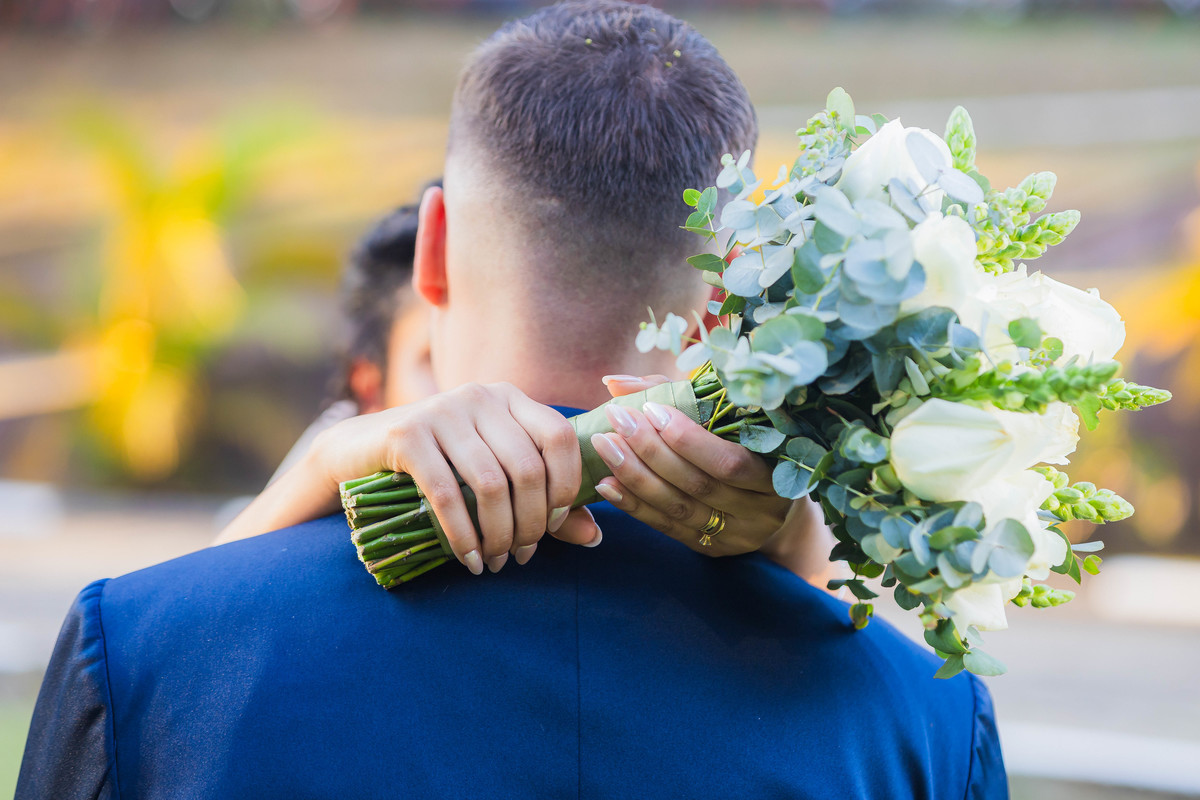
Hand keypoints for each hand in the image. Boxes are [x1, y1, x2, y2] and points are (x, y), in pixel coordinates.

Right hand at [311, 382, 600, 574]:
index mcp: (509, 398)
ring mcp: (442, 411)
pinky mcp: (407, 435)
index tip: (551, 525)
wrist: (357, 453)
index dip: (565, 487)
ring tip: (493, 562)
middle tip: (518, 555)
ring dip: (497, 534)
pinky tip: (468, 559)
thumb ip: (545, 502)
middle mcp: (480, 396)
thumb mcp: (493, 476)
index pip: (560, 437)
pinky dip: (463, 535)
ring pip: (490, 484)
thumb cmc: (437, 466)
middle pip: (528, 468)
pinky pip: (447, 494)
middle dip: (529, 523)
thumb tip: (595, 536)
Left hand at [594, 375, 836, 582]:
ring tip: (605, 446)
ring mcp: (736, 535)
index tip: (651, 409)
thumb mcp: (730, 418)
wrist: (773, 506)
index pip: (729, 462)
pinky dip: (633, 505)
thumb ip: (679, 395)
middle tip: (617, 420)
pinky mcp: (711, 549)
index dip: (688, 439)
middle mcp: (760, 511)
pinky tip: (607, 485)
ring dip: (635, 476)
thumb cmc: (749, 446)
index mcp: (776, 473)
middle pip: (698, 484)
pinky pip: (667, 527)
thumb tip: (617, 383)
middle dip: (651, 450)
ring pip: (678, 508)